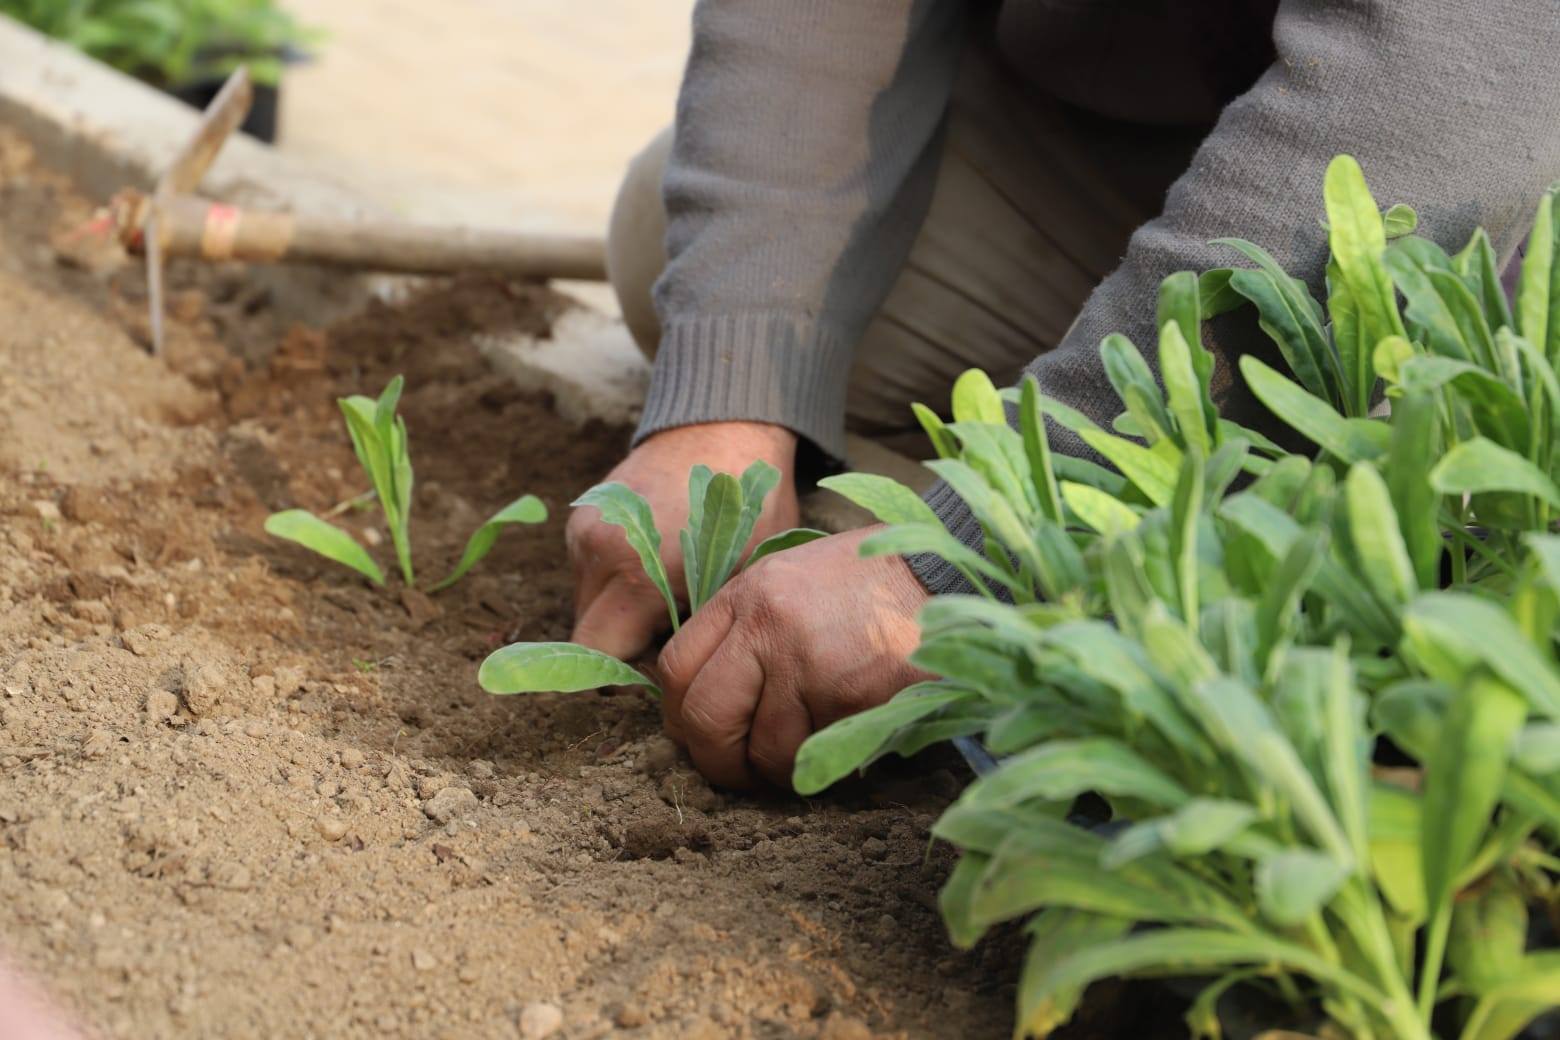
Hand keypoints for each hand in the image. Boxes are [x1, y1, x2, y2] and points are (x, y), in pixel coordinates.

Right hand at [568, 421, 799, 659]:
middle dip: (625, 646)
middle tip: (674, 633)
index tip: (666, 667)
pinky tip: (658, 565)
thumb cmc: (749, 502)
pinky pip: (589, 571)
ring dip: (620, 613)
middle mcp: (596, 552)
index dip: (628, 673)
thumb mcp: (740, 576)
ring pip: (587, 604)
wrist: (725, 427)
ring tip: (671, 593)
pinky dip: (617, 582)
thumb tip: (685, 675)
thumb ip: (703, 630)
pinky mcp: (582, 515)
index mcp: (636, 573)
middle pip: (588, 634)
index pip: (597, 655)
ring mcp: (582, 530)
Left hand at [656, 526, 930, 789]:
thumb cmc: (871, 584)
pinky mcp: (850, 695)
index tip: (700, 734)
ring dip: (781, 769)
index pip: (675, 668)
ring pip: (765, 750)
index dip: (681, 716)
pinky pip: (817, 755)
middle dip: (717, 760)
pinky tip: (845, 738)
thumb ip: (746, 629)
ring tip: (807, 751)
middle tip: (741, 769)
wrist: (949, 576)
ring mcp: (807, 662)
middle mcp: (767, 626)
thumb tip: (708, 693)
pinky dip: (826, 762)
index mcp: (747, 594)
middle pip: (704, 718)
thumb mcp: (793, 581)